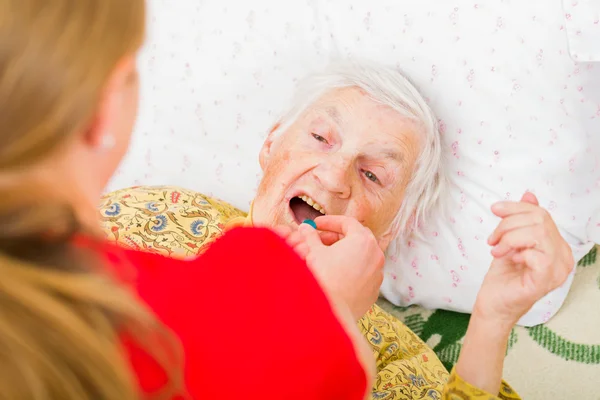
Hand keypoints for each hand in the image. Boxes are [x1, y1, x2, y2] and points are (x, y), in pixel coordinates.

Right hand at [276, 216, 384, 319]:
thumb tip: (305, 228)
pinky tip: (336, 275)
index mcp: (362, 240)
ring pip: (362, 256)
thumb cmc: (324, 278)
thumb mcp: (314, 252)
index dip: (329, 222)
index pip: (347, 222)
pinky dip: (352, 269)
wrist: (332, 311)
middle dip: (338, 236)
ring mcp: (377, 273)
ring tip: (327, 258)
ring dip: (346, 253)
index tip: (316, 224)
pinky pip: (364, 272)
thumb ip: (310, 237)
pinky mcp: (374, 289)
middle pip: (358, 237)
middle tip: (320, 240)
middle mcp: (375, 254)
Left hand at [476, 192, 573, 325]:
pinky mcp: (546, 281)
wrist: (493, 303)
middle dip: (508, 224)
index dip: (516, 208)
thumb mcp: (509, 240)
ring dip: (509, 237)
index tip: (495, 210)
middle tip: (492, 239)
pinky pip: (536, 254)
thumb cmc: (503, 275)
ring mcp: (558, 271)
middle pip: (539, 220)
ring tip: (496, 250)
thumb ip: (521, 220)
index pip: (541, 214)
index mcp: (557, 246)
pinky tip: (509, 259)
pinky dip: (517, 251)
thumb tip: (529, 195)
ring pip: (537, 233)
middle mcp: (564, 257)